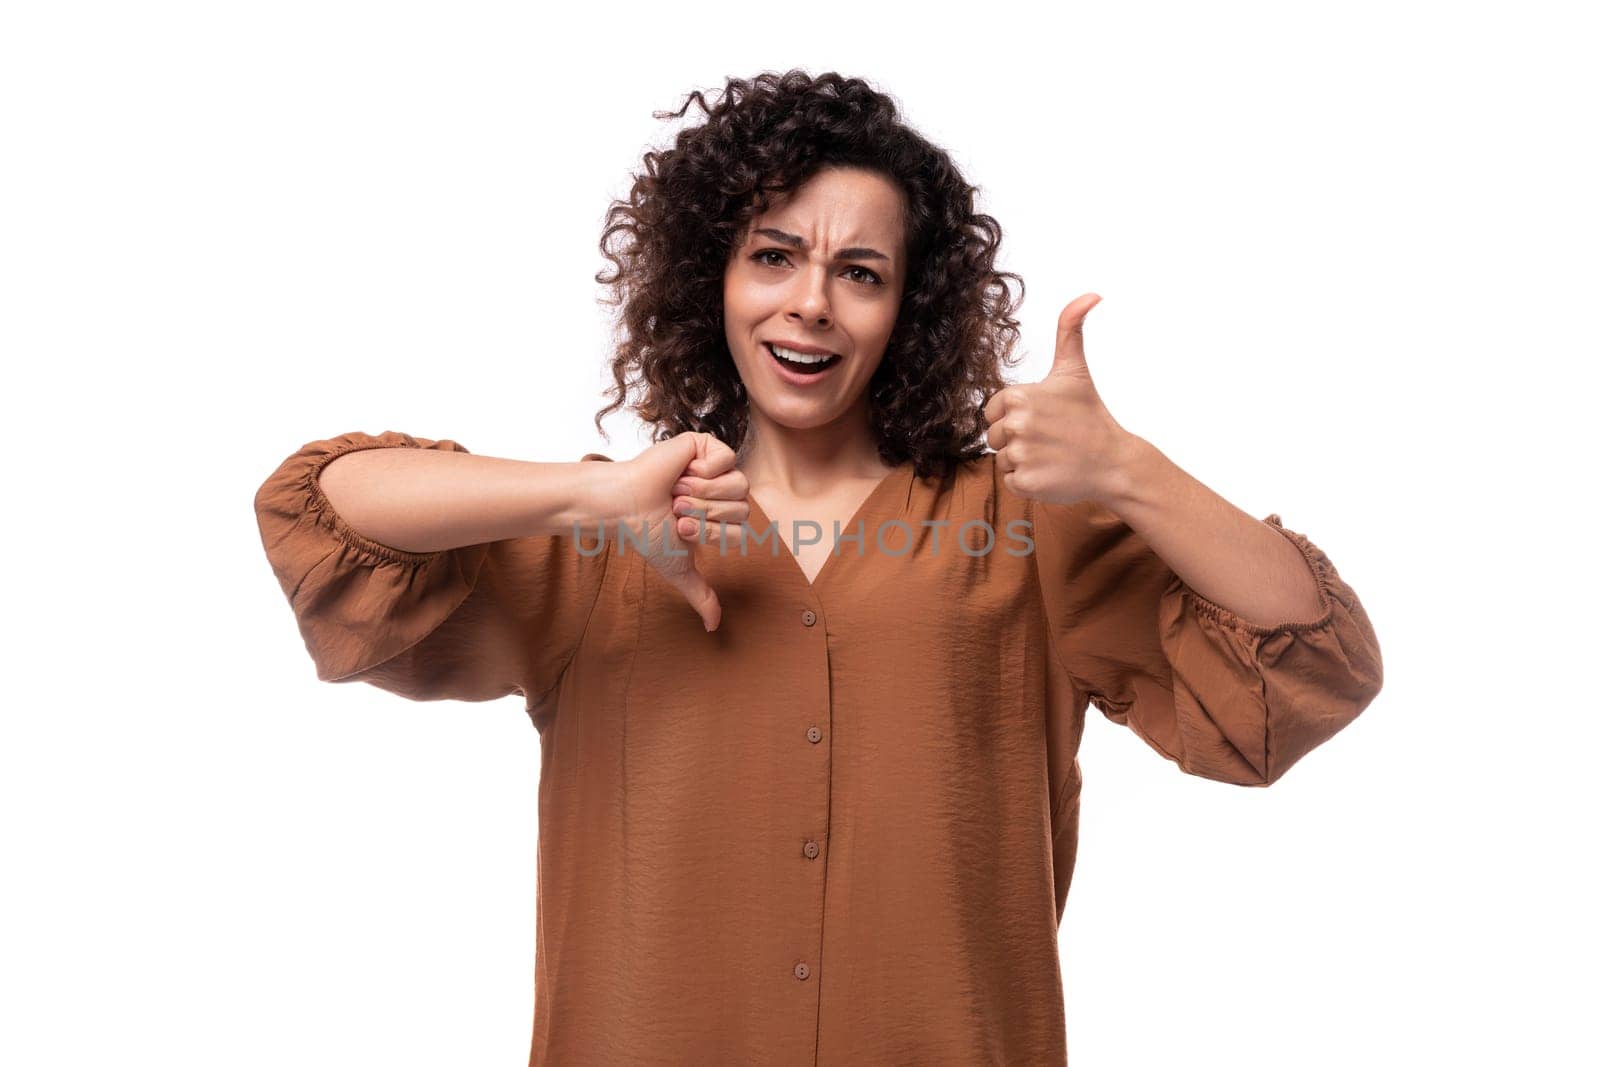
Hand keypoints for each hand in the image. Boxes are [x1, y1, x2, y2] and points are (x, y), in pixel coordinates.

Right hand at [616, 432, 749, 632]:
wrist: (626, 506)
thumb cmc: (648, 533)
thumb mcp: (679, 569)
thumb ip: (701, 595)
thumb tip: (714, 627)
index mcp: (720, 517)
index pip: (743, 532)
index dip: (713, 534)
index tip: (681, 530)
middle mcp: (722, 492)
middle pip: (744, 508)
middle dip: (706, 514)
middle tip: (676, 509)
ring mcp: (715, 467)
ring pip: (738, 484)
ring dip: (703, 494)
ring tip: (677, 492)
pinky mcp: (705, 445)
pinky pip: (726, 458)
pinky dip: (703, 470)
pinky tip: (682, 472)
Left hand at [982, 293, 1139, 506]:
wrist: (1114, 460)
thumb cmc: (1090, 416)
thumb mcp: (1075, 370)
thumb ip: (1070, 329)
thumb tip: (1090, 295)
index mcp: (1018, 396)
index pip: (992, 413)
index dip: (1016, 417)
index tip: (1043, 419)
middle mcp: (1016, 424)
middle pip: (994, 438)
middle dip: (1018, 440)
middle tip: (1050, 439)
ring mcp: (1021, 454)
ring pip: (1002, 460)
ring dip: (1023, 461)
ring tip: (1051, 455)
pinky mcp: (1025, 482)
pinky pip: (1010, 482)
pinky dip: (1028, 482)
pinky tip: (1051, 472)